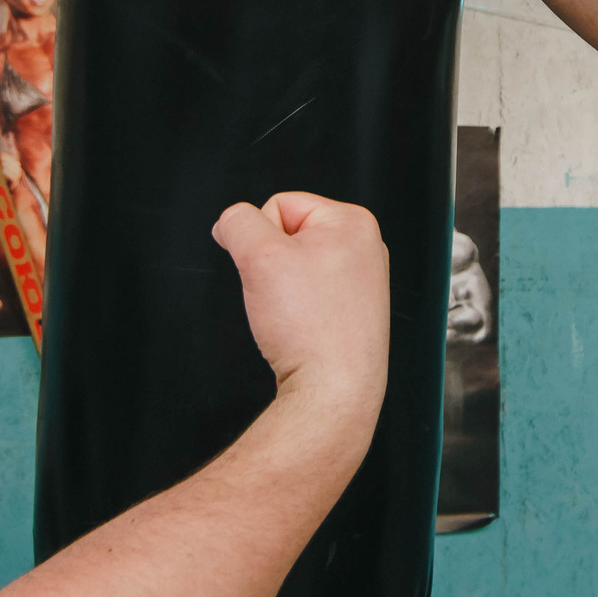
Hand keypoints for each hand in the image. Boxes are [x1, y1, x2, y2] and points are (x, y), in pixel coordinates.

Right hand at [212, 192, 390, 414]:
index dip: (260, 237)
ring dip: (281, 289)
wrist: (333, 392)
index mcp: (354, 222)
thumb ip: (238, 223)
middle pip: (288, 235)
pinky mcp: (352, 312)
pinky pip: (307, 296)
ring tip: (294, 315)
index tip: (272, 271)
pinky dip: (296, 311)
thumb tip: (231, 222)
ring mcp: (361, 282)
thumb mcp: (259, 256)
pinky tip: (302, 329)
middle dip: (272, 264)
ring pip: (294, 268)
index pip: (280, 204)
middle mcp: (365, 248)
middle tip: (284, 297)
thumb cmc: (310, 329)